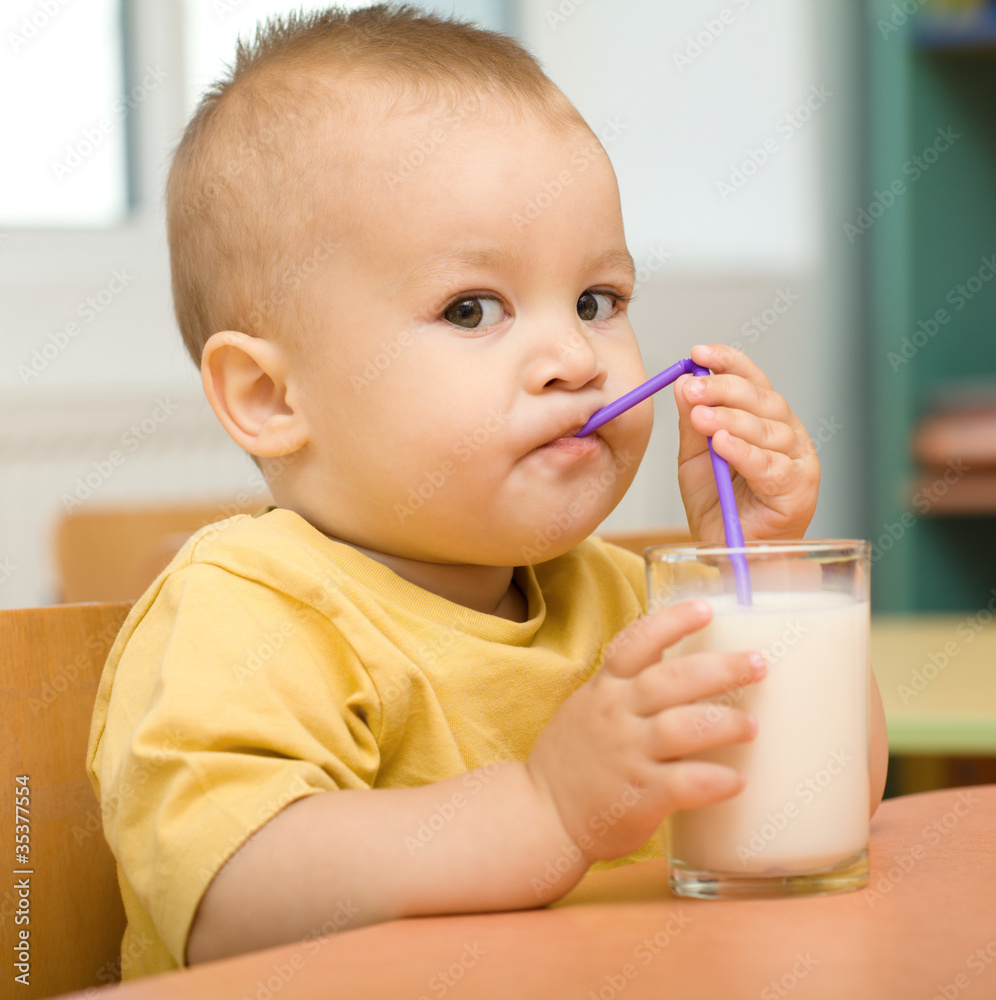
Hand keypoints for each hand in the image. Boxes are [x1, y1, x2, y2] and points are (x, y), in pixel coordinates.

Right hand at [525, 601, 763, 862]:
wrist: (543, 814)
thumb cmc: (574, 758)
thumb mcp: (589, 706)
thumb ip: (626, 684)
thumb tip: (675, 657)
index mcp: (605, 688)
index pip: (637, 643)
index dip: (672, 622)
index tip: (706, 609)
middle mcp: (616, 714)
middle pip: (673, 680)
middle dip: (721, 669)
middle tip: (758, 664)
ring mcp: (628, 754)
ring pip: (684, 728)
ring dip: (725, 723)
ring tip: (751, 726)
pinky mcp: (640, 796)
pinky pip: (686, 783)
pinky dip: (716, 780)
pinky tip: (738, 780)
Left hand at [674, 343, 819, 542]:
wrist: (732, 554)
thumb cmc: (720, 506)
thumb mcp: (695, 459)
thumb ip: (692, 424)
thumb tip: (683, 382)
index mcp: (766, 420)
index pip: (752, 380)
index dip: (728, 362)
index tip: (699, 353)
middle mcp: (788, 434)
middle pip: (762, 400)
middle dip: (723, 389)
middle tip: (692, 388)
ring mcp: (799, 461)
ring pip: (767, 430)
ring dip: (731, 420)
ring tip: (701, 417)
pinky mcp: (799, 490)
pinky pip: (771, 467)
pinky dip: (745, 453)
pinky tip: (722, 444)